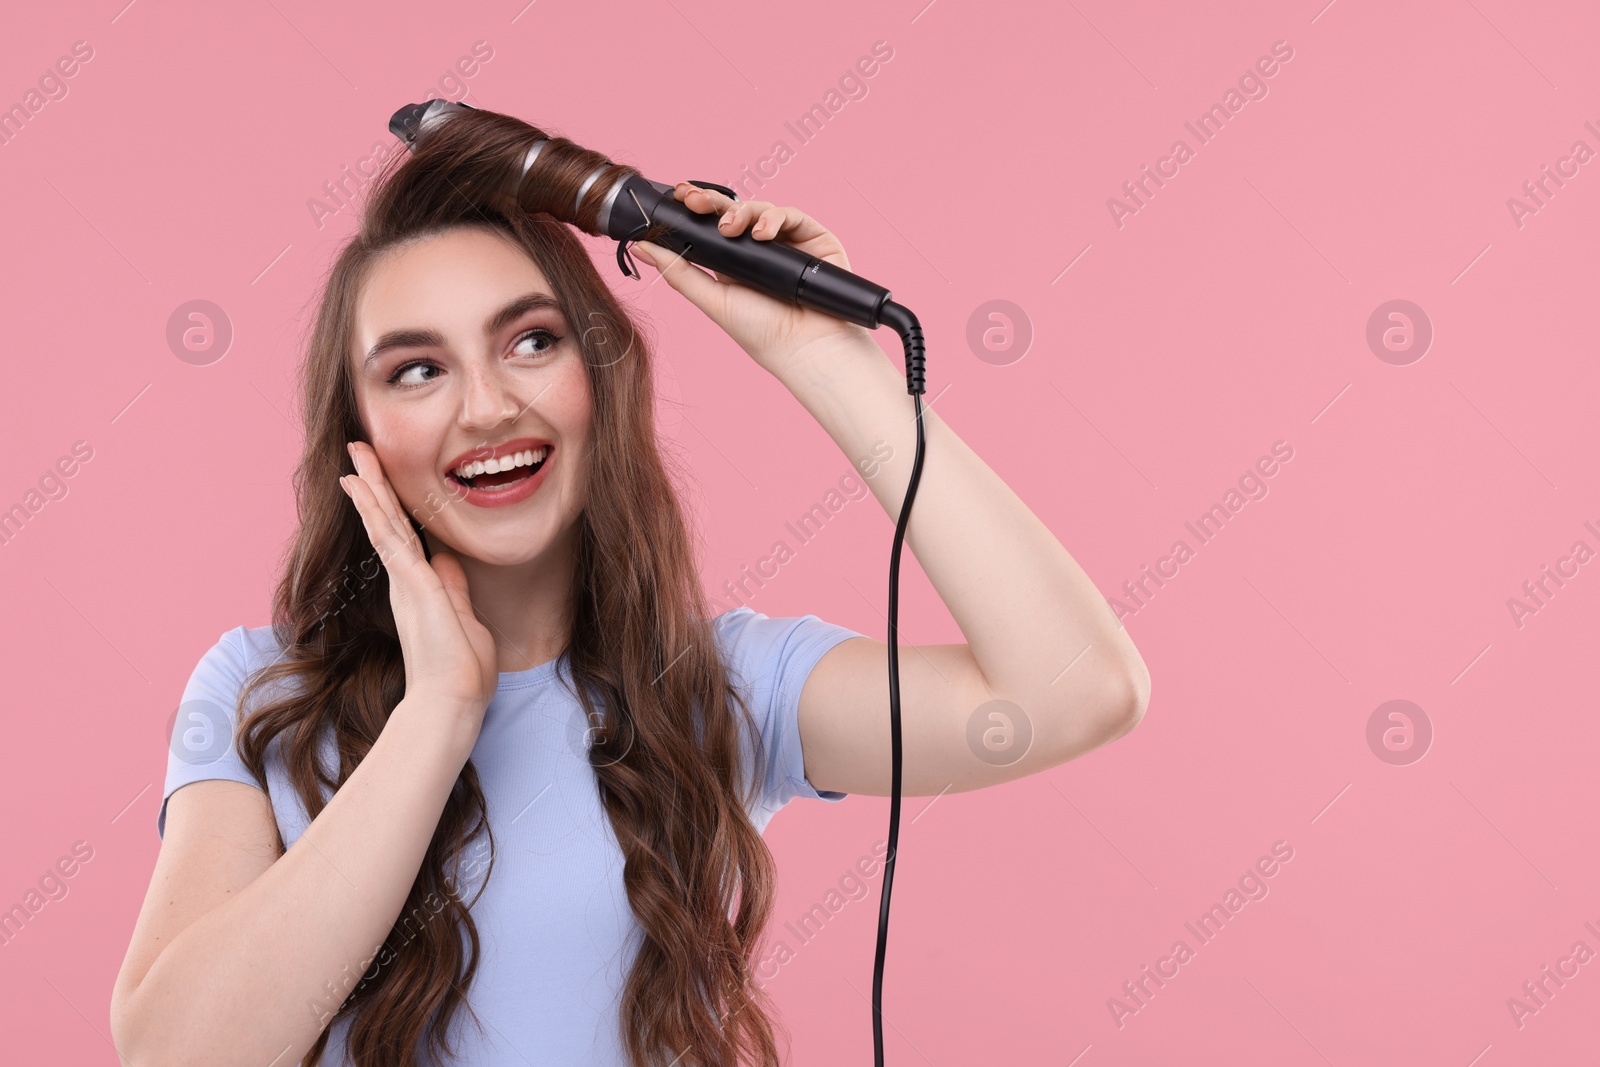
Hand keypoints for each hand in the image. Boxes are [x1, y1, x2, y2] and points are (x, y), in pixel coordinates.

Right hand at [339, 441, 498, 729]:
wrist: (454, 700)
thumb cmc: (463, 670)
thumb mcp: (465, 618)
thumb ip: (455, 589)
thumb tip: (449, 561)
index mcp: (422, 586)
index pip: (407, 536)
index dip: (396, 507)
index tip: (386, 483)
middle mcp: (407, 580)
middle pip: (389, 522)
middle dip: (376, 486)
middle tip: (360, 454)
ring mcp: (406, 580)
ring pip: (385, 521)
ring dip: (371, 485)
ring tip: (355, 454)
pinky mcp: (410, 582)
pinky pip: (388, 536)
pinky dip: (375, 508)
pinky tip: (359, 484)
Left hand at [629, 183, 877, 379]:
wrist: (805, 347)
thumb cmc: (761, 332)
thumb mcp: (712, 300)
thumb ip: (678, 272)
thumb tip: (639, 247)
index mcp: (733, 262)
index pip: (711, 226)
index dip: (696, 208)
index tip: (678, 197)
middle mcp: (760, 249)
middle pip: (733, 211)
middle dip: (712, 202)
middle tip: (694, 200)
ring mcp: (788, 241)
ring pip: (760, 208)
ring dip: (741, 212)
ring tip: (732, 228)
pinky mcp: (814, 238)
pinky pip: (791, 215)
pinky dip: (774, 218)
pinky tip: (763, 234)